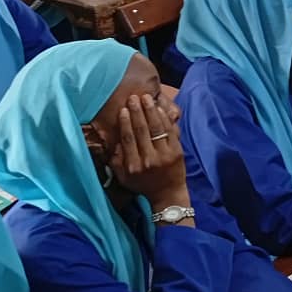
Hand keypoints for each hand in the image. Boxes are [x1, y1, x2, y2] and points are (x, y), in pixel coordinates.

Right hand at [110, 94, 187, 209]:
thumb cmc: (143, 184)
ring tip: (146, 98)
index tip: (123, 110)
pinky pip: (169, 131)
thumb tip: (114, 141)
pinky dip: (164, 119)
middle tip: (133, 98)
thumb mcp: (123, 177)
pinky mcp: (177, 152)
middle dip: (137, 112)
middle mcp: (148, 160)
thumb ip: (116, 160)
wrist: (167, 194)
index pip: (128, 139)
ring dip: (150, 111)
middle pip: (141, 131)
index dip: (125, 122)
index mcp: (133, 166)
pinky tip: (159, 109)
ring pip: (156, 128)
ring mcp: (164, 156)